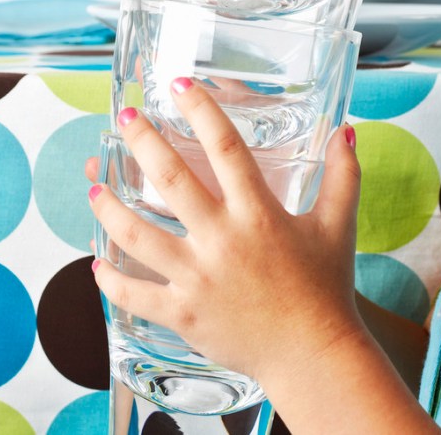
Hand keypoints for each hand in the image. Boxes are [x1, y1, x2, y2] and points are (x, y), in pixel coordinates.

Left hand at [89, 77, 364, 387]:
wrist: (313, 354)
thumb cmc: (326, 286)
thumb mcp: (338, 224)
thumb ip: (342, 174)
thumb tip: (346, 131)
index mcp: (259, 214)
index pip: (226, 148)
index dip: (201, 111)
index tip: (179, 86)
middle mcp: (223, 240)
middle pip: (171, 180)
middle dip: (143, 141)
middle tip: (127, 115)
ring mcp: (198, 278)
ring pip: (137, 234)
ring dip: (109, 205)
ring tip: (94, 184)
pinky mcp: (182, 314)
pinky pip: (134, 293)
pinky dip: (110, 277)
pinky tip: (97, 260)